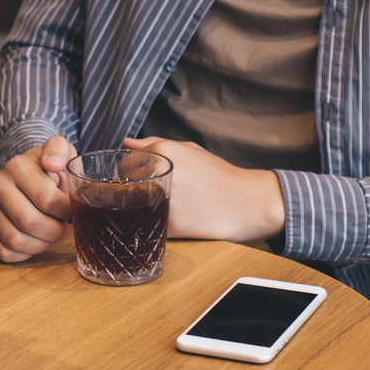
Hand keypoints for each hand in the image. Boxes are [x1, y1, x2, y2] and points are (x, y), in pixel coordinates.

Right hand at [0, 136, 75, 263]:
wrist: (29, 176)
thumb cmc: (51, 168)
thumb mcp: (61, 150)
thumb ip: (59, 150)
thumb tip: (52, 163)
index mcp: (16, 167)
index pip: (46, 199)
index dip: (64, 209)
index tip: (68, 207)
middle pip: (28, 222)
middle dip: (53, 230)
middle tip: (61, 224)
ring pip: (15, 241)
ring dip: (41, 244)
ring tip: (49, 233)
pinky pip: (4, 253)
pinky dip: (24, 254)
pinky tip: (34, 241)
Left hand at [122, 137, 284, 242]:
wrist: (244, 202)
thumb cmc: (217, 175)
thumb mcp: (188, 149)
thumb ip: (152, 144)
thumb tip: (127, 144)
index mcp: (159, 153)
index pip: (124, 164)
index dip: (133, 172)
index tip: (148, 177)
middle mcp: (157, 175)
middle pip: (124, 186)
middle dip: (135, 190)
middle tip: (159, 192)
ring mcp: (161, 202)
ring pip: (133, 208)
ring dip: (142, 208)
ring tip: (170, 205)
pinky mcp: (169, 226)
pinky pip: (148, 226)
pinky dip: (155, 225)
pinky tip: (176, 217)